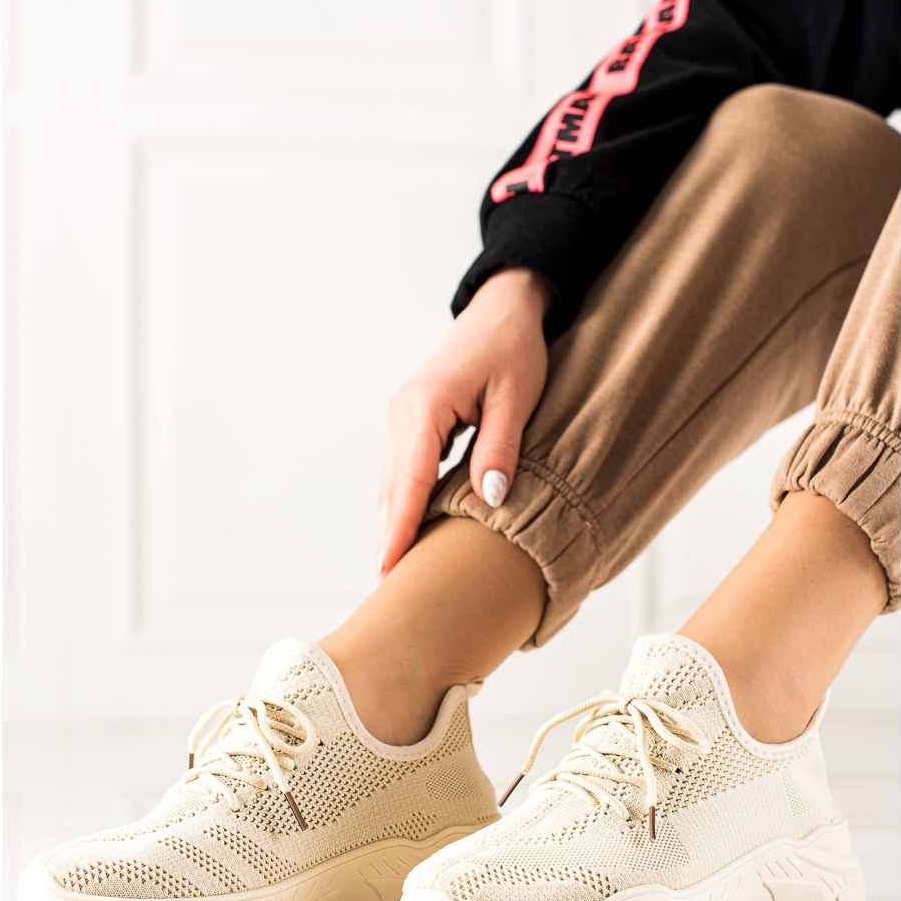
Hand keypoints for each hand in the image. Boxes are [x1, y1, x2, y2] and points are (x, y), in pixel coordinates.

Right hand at [376, 268, 551, 580]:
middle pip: (390, 489)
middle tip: (384, 592)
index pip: (408, 481)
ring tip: (391, 575)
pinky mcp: (412, 422)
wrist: (501, 309)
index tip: (389, 570)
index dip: (400, 530)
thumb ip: (501, 447)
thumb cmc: (513, 346)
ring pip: (391, 483)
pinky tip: (405, 533)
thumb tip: (490, 501)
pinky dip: (400, 504)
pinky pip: (401, 472)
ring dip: (390, 525)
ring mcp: (403, 418)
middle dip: (387, 538)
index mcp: (425, 406)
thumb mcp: (516, 395)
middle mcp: (403, 414)